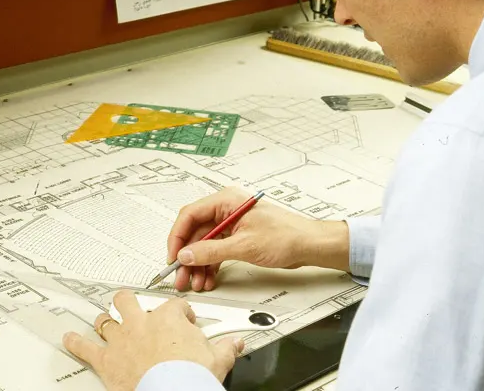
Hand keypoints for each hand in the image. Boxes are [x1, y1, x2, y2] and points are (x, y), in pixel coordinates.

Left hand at [63, 290, 242, 389]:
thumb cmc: (190, 376)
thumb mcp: (217, 359)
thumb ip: (226, 348)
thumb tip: (236, 344)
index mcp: (169, 318)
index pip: (175, 306)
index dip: (181, 314)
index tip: (185, 323)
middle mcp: (142, 323)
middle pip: (129, 301)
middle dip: (130, 301)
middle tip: (133, 304)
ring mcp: (122, 340)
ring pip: (106, 320)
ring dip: (104, 320)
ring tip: (102, 318)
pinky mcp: (107, 360)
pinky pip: (86, 348)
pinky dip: (76, 343)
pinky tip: (69, 339)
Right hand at [167, 187, 350, 291]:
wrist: (309, 245)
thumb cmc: (287, 236)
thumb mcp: (244, 245)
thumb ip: (212, 251)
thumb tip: (187, 255)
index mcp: (227, 201)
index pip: (190, 215)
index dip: (178, 237)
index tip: (173, 256)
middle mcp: (227, 210)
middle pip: (196, 232)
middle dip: (188, 256)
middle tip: (181, 275)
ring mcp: (233, 225)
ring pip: (205, 245)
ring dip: (199, 264)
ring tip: (195, 282)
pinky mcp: (239, 238)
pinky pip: (216, 251)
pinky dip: (211, 265)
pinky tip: (208, 279)